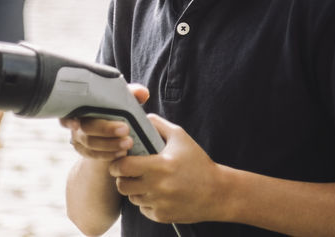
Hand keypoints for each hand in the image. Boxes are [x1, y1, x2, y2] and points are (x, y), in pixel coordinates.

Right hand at [60, 84, 148, 160]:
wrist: (112, 129)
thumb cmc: (115, 108)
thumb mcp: (122, 99)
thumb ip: (132, 94)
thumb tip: (143, 93)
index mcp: (82, 105)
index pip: (68, 111)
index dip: (68, 119)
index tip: (76, 124)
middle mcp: (77, 122)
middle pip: (86, 128)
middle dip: (105, 129)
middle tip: (125, 129)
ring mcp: (80, 138)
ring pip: (90, 143)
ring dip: (110, 144)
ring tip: (128, 143)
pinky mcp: (85, 151)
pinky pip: (94, 155)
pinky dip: (108, 154)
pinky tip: (121, 153)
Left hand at [109, 113, 225, 224]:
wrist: (216, 192)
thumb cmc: (198, 162)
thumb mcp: (181, 137)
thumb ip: (159, 125)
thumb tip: (141, 118)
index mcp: (161, 165)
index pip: (124, 166)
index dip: (118, 163)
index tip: (122, 160)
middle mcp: (158, 187)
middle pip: (122, 185)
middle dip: (123, 178)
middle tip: (130, 172)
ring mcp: (159, 203)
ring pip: (132, 198)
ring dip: (135, 189)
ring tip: (148, 181)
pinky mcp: (161, 216)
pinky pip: (143, 208)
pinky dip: (147, 201)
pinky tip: (159, 193)